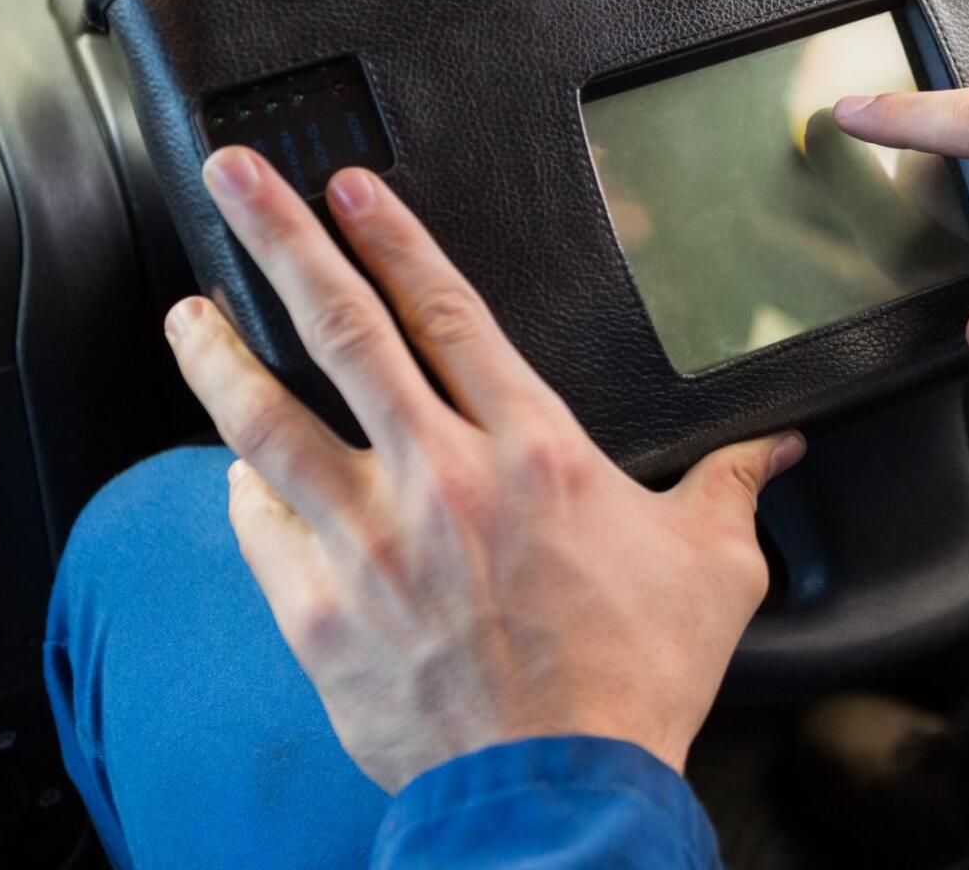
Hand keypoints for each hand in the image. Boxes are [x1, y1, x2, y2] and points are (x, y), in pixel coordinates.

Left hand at [165, 148, 803, 793]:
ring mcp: (370, 544)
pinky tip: (232, 472)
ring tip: (187, 313)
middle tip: (234, 177)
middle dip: (282, 241)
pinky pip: (261, 533)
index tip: (350, 188)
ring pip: (270, 422)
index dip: (396, 238)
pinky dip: (242, 492)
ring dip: (221, 356)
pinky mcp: (321, 613)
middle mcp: (441, 479)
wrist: (559, 791)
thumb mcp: (712, 568)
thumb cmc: (632, 678)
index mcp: (534, 453)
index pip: (450, 314)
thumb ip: (735, 486)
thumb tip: (782, 449)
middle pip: (343, 331)